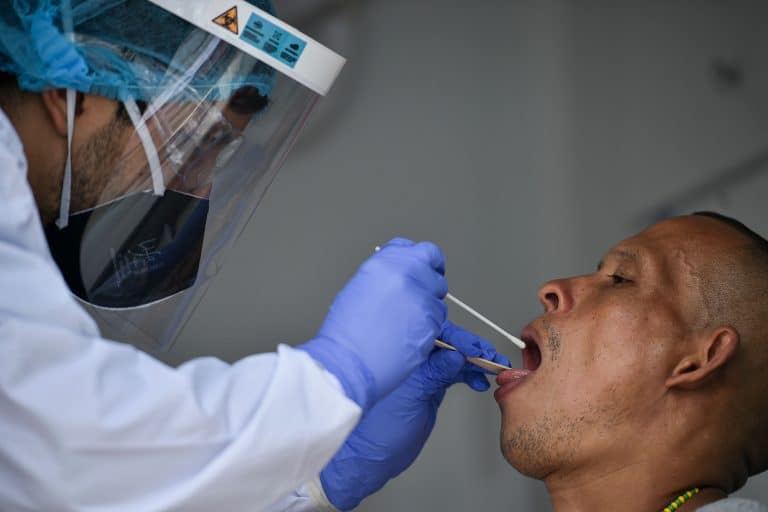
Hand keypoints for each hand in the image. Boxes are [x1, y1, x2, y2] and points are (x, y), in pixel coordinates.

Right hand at [300, 238, 447, 411]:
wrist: (348, 361)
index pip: (423, 250)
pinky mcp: (431, 324)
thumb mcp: (361, 286)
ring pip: (439, 300)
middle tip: (413, 300)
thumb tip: (403, 274)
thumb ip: (388, 274)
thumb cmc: (346, 331)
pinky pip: (439, 322)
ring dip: (428, 309)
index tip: (425, 268)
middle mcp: (408, 276)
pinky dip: (428, 328)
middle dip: (428, 284)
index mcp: (388, 262)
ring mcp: (422, 299)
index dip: (425, 261)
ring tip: (403, 323)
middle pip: (435, 272)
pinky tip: (406, 336)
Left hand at [319, 321, 510, 510]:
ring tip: (491, 369)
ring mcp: (417, 373)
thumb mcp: (411, 397)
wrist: (369, 457)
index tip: (478, 348)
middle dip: (469, 347)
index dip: (458, 338)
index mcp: (397, 354)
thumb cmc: (375, 429)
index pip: (431, 333)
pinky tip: (478, 380)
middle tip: (491, 357)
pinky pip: (450, 373)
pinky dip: (466, 374)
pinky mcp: (426, 387)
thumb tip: (455, 354)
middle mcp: (407, 360)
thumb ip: (433, 374)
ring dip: (472, 362)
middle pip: (443, 342)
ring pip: (450, 358)